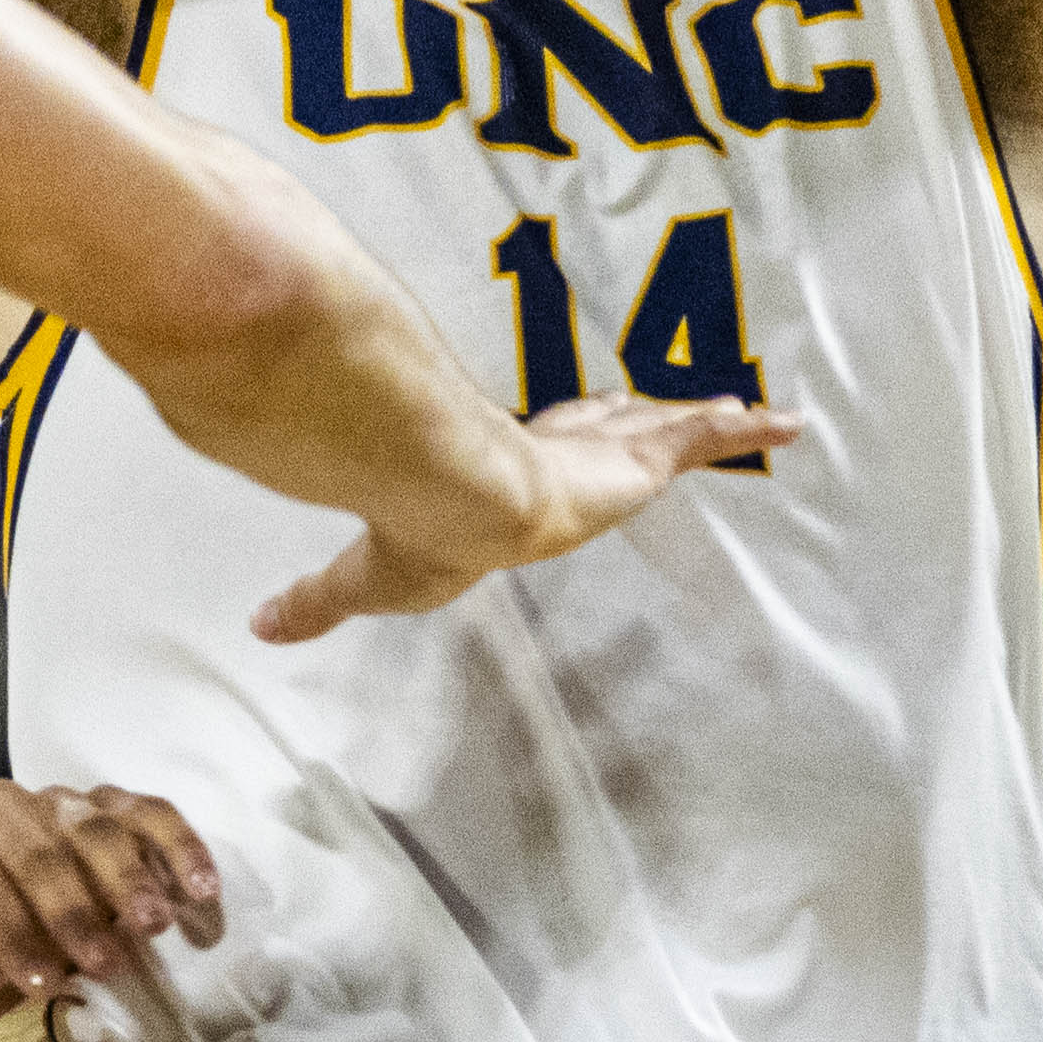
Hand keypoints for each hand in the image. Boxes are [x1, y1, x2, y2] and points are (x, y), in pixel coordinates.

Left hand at [0, 778, 223, 1015]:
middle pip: (40, 849)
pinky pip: (148, 813)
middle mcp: (1, 808)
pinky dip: (178, 846)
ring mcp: (61, 801)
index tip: (43, 984)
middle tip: (107, 963)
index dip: (9, 932)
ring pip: (97, 826)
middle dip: (74, 910)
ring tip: (153, 926)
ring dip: (129, 878)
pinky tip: (201, 888)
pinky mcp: (111, 805)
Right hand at [254, 390, 795, 643]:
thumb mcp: (369, 583)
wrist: (457, 501)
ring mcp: (600, 451)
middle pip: (606, 427)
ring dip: (700, 422)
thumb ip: (316, 601)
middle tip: (658, 414)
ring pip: (661, 428)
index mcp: (503, 475)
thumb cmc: (418, 533)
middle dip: (632, 421)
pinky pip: (703, 435)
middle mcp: (555, 451)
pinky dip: (743, 428)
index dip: (562, 439)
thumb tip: (256, 629)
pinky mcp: (636, 456)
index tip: (574, 430)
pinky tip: (786, 421)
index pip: (536, 450)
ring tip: (749, 412)